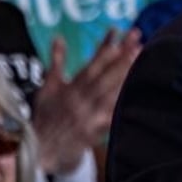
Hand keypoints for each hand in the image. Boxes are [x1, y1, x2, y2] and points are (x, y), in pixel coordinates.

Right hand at [33, 28, 141, 173]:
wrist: (38, 149)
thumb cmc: (45, 116)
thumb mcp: (48, 87)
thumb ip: (56, 61)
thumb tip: (58, 37)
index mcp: (72, 87)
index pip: (92, 63)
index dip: (105, 46)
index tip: (117, 31)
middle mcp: (82, 98)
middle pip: (106, 75)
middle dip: (123, 57)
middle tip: (138, 42)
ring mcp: (90, 114)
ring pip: (112, 92)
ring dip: (127, 76)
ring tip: (143, 60)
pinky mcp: (96, 131)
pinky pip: (113, 118)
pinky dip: (124, 107)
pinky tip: (139, 96)